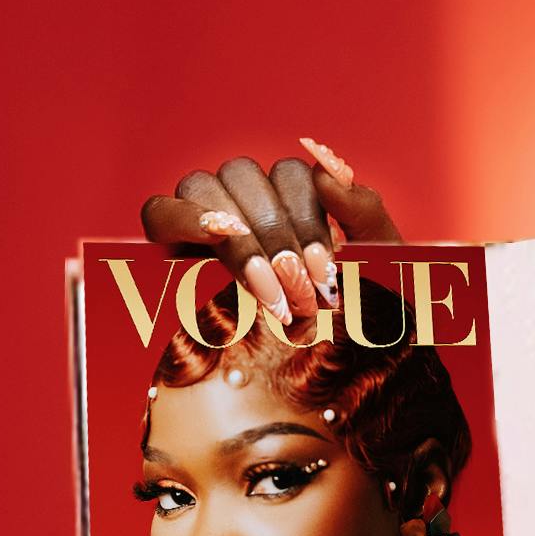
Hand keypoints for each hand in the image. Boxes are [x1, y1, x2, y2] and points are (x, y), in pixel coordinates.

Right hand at [139, 136, 398, 326]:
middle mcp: (243, 199)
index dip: (307, 216)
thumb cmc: (355, 311)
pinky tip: (215, 239)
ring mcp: (201, 217)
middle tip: (297, 288)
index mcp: (289, 197)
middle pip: (243, 174)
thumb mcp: (374, 264)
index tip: (324, 270)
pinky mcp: (168, 244)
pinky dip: (184, 219)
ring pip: (203, 186)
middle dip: (274, 231)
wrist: (339, 366)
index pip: (289, 174)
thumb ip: (363, 210)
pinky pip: (160, 211)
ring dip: (236, 233)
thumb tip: (326, 169)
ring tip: (263, 284)